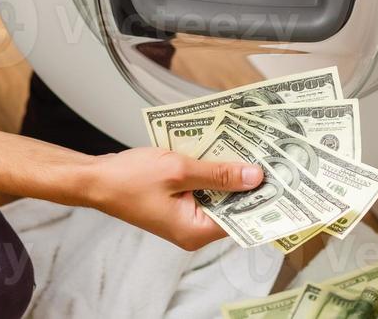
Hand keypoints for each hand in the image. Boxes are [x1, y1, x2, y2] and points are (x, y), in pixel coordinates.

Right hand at [82, 147, 264, 250]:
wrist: (95, 179)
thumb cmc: (129, 179)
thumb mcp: (179, 170)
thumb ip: (219, 174)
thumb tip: (254, 177)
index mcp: (195, 230)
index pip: (241, 218)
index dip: (261, 197)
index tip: (282, 178)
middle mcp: (193, 229)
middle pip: (231, 205)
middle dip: (246, 180)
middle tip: (267, 154)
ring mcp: (184, 216)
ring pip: (218, 194)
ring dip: (227, 172)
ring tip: (246, 147)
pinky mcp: (177, 203)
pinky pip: (202, 188)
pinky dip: (210, 171)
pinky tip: (218, 149)